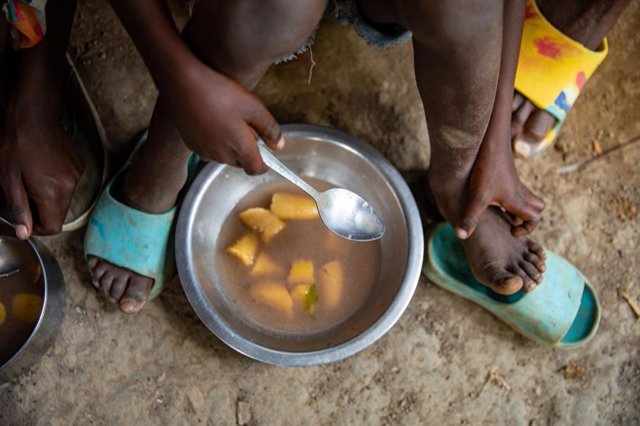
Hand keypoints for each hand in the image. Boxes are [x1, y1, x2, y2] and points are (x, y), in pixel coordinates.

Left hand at [0, 103, 83, 238]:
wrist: (33, 113)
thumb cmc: (16, 142)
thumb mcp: (8, 178)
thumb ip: (18, 208)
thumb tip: (24, 233)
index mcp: (53, 193)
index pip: (53, 227)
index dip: (37, 228)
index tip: (23, 220)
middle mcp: (70, 186)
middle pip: (59, 213)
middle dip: (40, 212)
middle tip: (21, 197)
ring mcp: (76, 175)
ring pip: (63, 199)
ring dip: (47, 197)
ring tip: (29, 180)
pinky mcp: (77, 165)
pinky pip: (67, 184)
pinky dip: (54, 184)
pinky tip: (40, 169)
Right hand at [167, 62, 282, 174]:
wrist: (183, 83)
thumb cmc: (220, 93)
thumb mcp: (254, 107)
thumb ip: (270, 129)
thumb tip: (279, 146)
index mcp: (240, 149)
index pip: (257, 169)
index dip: (265, 161)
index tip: (266, 149)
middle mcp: (222, 156)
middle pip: (241, 161)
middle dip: (247, 148)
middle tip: (245, 123)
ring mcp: (204, 152)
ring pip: (224, 155)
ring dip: (230, 143)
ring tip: (227, 117)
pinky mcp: (191, 145)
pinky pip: (209, 148)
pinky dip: (214, 139)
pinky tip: (212, 118)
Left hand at [455, 123, 544, 238]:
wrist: (491, 141)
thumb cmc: (487, 169)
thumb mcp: (477, 197)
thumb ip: (470, 217)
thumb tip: (461, 236)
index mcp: (516, 201)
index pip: (535, 218)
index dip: (527, 228)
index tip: (511, 230)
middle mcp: (519, 191)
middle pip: (536, 207)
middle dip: (527, 217)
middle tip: (509, 222)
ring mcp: (514, 181)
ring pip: (527, 196)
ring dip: (519, 206)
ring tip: (499, 212)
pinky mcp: (506, 173)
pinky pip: (516, 187)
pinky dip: (509, 195)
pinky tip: (490, 196)